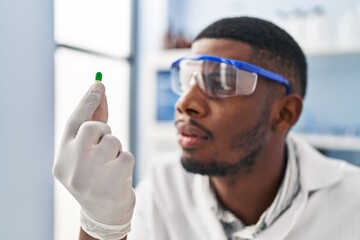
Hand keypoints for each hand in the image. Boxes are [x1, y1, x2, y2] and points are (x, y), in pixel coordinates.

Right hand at [53, 83, 134, 238]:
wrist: (104, 212)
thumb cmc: (96, 175)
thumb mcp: (89, 152)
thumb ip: (93, 122)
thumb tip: (100, 90)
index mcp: (62, 159)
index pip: (73, 123)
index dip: (87, 102)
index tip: (99, 83)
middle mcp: (71, 168)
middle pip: (93, 128)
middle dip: (105, 130)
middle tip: (105, 144)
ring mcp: (90, 178)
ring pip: (113, 140)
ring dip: (117, 148)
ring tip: (111, 165)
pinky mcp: (111, 185)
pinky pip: (126, 155)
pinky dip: (126, 160)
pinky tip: (120, 175)